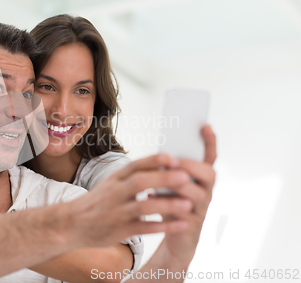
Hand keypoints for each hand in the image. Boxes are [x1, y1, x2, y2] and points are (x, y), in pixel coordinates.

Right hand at [67, 153, 196, 248]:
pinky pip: (144, 229)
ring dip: (166, 205)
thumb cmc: (97, 202)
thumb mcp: (110, 183)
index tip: (172, 157)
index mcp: (114, 179)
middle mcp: (115, 193)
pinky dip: (164, 226)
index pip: (134, 165)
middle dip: (163, 179)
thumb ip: (132, 175)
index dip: (153, 161)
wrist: (72, 224)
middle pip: (139, 182)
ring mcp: (117, 212)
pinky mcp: (120, 231)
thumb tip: (161, 163)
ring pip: (143, 207)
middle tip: (185, 177)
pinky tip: (181, 224)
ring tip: (188, 204)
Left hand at [156, 124, 216, 261]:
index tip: (205, 125)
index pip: (210, 157)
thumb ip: (167, 169)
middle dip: (189, 166)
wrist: (175, 236)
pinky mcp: (193, 223)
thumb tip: (159, 153)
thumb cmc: (170, 204)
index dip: (210, 142)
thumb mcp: (168, 183)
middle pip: (208, 173)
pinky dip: (167, 203)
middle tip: (172, 162)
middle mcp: (206, 190)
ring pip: (197, 193)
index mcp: (200, 177)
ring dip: (178, 184)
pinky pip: (184, 211)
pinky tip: (151, 197)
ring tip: (159, 180)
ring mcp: (202, 207)